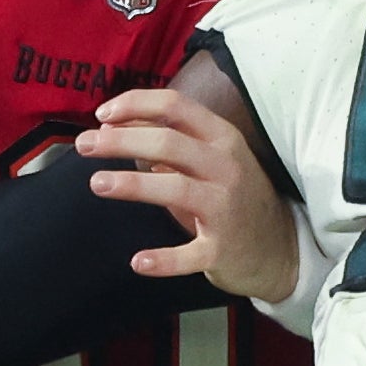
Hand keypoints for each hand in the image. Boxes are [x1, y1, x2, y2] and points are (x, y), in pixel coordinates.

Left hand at [77, 89, 297, 301]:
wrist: (281, 248)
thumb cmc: (236, 196)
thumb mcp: (212, 159)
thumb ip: (171, 140)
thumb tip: (117, 122)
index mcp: (223, 139)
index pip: (176, 106)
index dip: (135, 105)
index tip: (103, 114)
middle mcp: (227, 168)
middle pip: (169, 142)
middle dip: (120, 140)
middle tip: (84, 145)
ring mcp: (226, 209)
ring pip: (176, 187)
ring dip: (133, 184)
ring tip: (97, 182)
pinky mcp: (223, 250)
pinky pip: (189, 254)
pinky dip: (163, 259)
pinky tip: (137, 261)